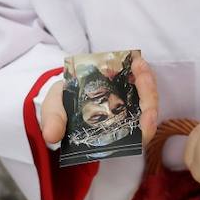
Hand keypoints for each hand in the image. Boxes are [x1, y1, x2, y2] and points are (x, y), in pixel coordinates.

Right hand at [40, 51, 158, 145]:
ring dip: (147, 82)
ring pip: (147, 100)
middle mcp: (124, 123)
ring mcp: (128, 107)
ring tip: (138, 64)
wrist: (61, 95)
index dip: (145, 131)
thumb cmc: (61, 107)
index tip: (149, 119)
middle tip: (142, 77)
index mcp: (110, 136)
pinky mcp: (128, 91)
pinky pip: (142, 86)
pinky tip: (136, 61)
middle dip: (149, 97)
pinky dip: (142, 74)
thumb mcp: (53, 111)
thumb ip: (53, 122)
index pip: (135, 139)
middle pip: (147, 116)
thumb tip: (50, 135)